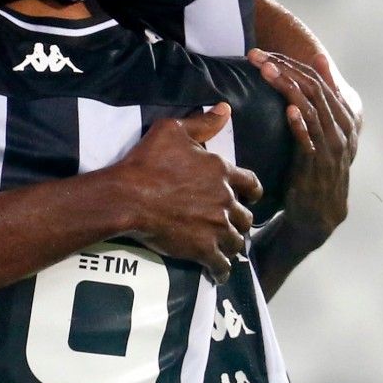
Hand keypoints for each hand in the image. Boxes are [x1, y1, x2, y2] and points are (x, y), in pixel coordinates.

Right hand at [114, 104, 263, 280]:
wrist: (129, 196)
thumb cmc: (148, 161)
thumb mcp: (173, 130)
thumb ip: (203, 122)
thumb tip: (226, 109)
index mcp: (223, 172)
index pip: (252, 184)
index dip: (252, 191)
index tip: (249, 196)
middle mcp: (226, 200)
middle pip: (246, 216)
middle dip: (239, 220)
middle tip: (230, 224)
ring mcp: (217, 227)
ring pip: (237, 241)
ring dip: (233, 245)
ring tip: (226, 249)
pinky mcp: (204, 249)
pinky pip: (222, 265)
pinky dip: (222, 270)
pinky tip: (219, 273)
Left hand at [249, 50, 357, 244]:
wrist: (322, 211)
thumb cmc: (319, 165)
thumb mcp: (324, 127)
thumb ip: (323, 96)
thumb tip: (320, 58)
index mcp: (343, 114)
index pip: (317, 78)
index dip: (290, 62)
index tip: (264, 53)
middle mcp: (341, 126)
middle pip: (313, 88)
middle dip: (284, 69)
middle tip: (257, 57)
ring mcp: (331, 146)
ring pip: (311, 109)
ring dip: (288, 88)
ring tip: (267, 72)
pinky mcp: (318, 165)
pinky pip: (311, 141)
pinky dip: (301, 125)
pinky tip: (289, 111)